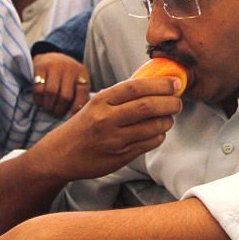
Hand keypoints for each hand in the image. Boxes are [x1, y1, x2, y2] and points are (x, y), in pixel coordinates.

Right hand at [32, 53, 91, 117]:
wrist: (50, 56)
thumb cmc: (66, 75)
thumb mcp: (78, 80)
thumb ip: (82, 95)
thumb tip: (81, 116)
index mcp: (82, 72)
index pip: (82, 92)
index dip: (77, 107)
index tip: (72, 118)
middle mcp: (69, 67)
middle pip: (65, 96)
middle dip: (60, 109)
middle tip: (56, 114)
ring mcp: (54, 66)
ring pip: (51, 93)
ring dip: (49, 106)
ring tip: (49, 109)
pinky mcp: (40, 67)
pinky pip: (39, 89)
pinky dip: (39, 100)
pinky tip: (41, 102)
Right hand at [33, 76, 182, 183]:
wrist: (61, 154)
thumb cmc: (84, 125)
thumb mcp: (96, 103)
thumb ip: (122, 95)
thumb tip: (156, 84)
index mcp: (101, 100)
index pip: (136, 87)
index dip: (160, 84)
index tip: (175, 82)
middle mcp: (107, 119)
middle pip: (148, 107)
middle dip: (170, 103)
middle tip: (177, 101)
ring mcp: (114, 140)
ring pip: (152, 127)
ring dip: (167, 121)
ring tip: (168, 117)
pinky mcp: (120, 157)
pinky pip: (149, 144)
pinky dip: (159, 136)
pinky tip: (157, 132)